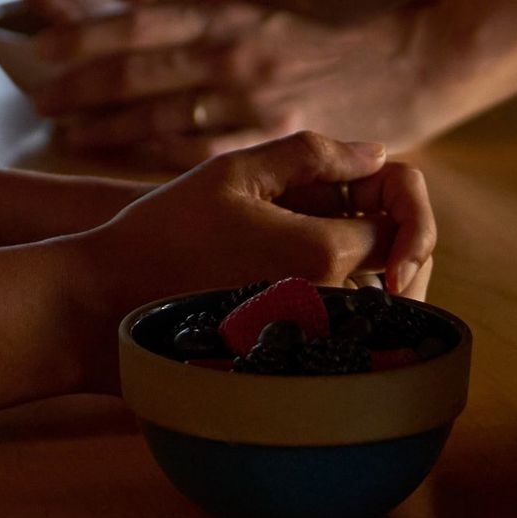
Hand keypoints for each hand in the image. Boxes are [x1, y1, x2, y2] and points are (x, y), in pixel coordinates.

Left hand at [36, 0, 429, 165]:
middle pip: (138, 75)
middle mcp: (232, 57)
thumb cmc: (314, 44)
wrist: (399, 70)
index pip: (138, 24)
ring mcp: (252, 105)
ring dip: (107, 130)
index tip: (42, 49)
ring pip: (161, 120)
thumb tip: (127, 34)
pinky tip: (123, 162)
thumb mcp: (253, 15)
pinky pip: (201, 155)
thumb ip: (196, 27)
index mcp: (223, 16)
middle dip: (81, 90)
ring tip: (65, 135)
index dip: (84, 37)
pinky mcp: (272, 144)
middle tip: (38, 101)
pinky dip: (156, 158)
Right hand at [67, 131, 436, 390]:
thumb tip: (376, 152)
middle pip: (404, 270)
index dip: (384, 192)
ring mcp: (316, 343)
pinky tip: (295, 270)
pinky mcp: (300, 365)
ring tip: (310, 230)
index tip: (347, 179)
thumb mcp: (235, 172)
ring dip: (368, 265)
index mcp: (322, 253)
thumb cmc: (167, 230)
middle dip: (388, 230)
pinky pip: (350, 330)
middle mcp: (331, 307)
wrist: (112, 302)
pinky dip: (344, 297)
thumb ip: (310, 155)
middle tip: (333, 200)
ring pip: (383, 306)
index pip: (400, 222)